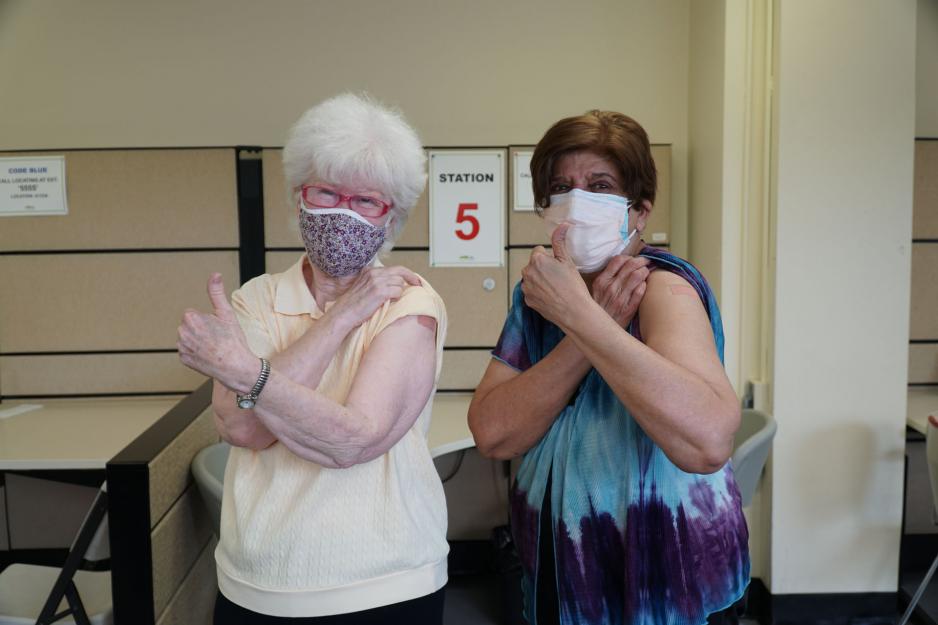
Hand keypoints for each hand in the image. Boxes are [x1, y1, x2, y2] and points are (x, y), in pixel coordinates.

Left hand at [177, 273, 256, 391]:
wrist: (235, 367)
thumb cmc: (233, 340)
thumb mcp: (227, 313)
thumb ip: (217, 293)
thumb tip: (215, 275)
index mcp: (191, 318)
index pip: (193, 314)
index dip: (206, 320)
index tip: (217, 328)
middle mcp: (182, 331)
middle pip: (189, 325)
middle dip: (200, 329)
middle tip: (216, 337)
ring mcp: (181, 347)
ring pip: (188, 338)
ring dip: (197, 340)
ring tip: (213, 347)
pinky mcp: (183, 359)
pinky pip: (187, 351)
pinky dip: (195, 352)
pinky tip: (208, 355)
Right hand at [327, 266, 421, 328]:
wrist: (344, 314)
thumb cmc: (353, 305)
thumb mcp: (363, 287)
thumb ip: (376, 282)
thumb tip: (394, 284)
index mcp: (370, 270)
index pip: (394, 268)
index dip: (407, 274)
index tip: (414, 280)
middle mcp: (374, 273)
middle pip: (401, 271)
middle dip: (412, 278)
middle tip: (418, 285)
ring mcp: (377, 281)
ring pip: (400, 283)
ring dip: (399, 292)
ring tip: (393, 300)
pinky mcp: (380, 291)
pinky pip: (398, 291)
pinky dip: (397, 297)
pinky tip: (390, 302)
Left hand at [520, 224, 591, 327]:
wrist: (574, 312)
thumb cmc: (573, 287)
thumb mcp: (567, 260)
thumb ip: (560, 241)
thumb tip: (562, 225)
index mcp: (536, 260)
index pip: (539, 251)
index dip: (550, 258)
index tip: (558, 267)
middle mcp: (527, 273)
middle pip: (534, 265)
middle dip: (543, 269)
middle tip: (558, 278)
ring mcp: (526, 288)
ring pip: (532, 279)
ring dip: (540, 281)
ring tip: (555, 288)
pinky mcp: (527, 300)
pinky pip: (531, 292)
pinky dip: (539, 293)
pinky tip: (551, 296)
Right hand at [591, 254, 650, 327]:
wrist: (597, 331)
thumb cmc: (598, 309)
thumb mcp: (596, 291)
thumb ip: (606, 278)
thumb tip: (621, 265)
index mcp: (601, 281)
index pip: (618, 260)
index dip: (629, 257)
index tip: (633, 259)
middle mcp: (610, 288)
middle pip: (630, 265)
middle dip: (641, 261)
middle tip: (646, 262)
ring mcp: (620, 298)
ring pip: (637, 276)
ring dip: (644, 271)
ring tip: (646, 272)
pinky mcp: (628, 309)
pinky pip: (640, 291)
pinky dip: (644, 285)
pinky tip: (643, 285)